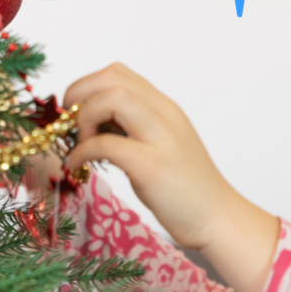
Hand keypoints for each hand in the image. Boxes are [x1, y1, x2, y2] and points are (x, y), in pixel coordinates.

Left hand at [62, 63, 239, 251]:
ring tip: (81, 144)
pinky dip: (81, 151)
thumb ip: (134, 129)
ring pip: (112, 98)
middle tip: (72, 126)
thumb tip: (92, 123)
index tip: (78, 115)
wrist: (218, 218)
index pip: (119, 73)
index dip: (87, 87)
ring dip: (84, 118)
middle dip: (79, 95)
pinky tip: (78, 165)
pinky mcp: (152, 166)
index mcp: (165, 109)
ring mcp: (160, 139)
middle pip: (112, 77)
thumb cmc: (187, 189)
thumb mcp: (161, 146)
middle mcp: (165, 115)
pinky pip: (105, 143)